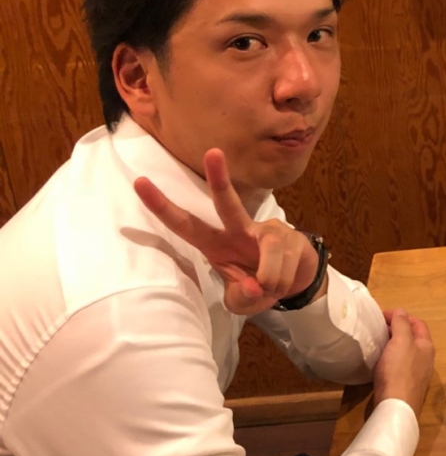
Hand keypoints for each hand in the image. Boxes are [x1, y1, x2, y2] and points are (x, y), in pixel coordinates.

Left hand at [134, 148, 321, 315]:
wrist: (295, 285)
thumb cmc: (258, 287)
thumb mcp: (243, 302)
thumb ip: (243, 297)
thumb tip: (256, 286)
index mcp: (215, 244)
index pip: (185, 224)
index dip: (162, 206)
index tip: (139, 182)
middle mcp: (240, 231)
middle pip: (227, 203)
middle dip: (219, 178)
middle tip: (212, 152)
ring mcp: (268, 230)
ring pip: (269, 250)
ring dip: (270, 279)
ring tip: (271, 289)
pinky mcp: (291, 236)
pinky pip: (284, 262)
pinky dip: (282, 281)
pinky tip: (284, 283)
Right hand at [374, 308, 435, 415]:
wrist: (395, 407)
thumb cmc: (399, 371)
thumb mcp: (400, 341)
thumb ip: (401, 324)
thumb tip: (401, 311)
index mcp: (427, 346)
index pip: (418, 324)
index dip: (402, 316)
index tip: (383, 315)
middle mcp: (426, 359)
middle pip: (413, 338)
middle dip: (397, 329)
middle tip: (378, 327)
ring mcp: (418, 374)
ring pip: (406, 352)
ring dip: (394, 344)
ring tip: (378, 342)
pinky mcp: (407, 386)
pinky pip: (400, 366)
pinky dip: (391, 358)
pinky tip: (380, 362)